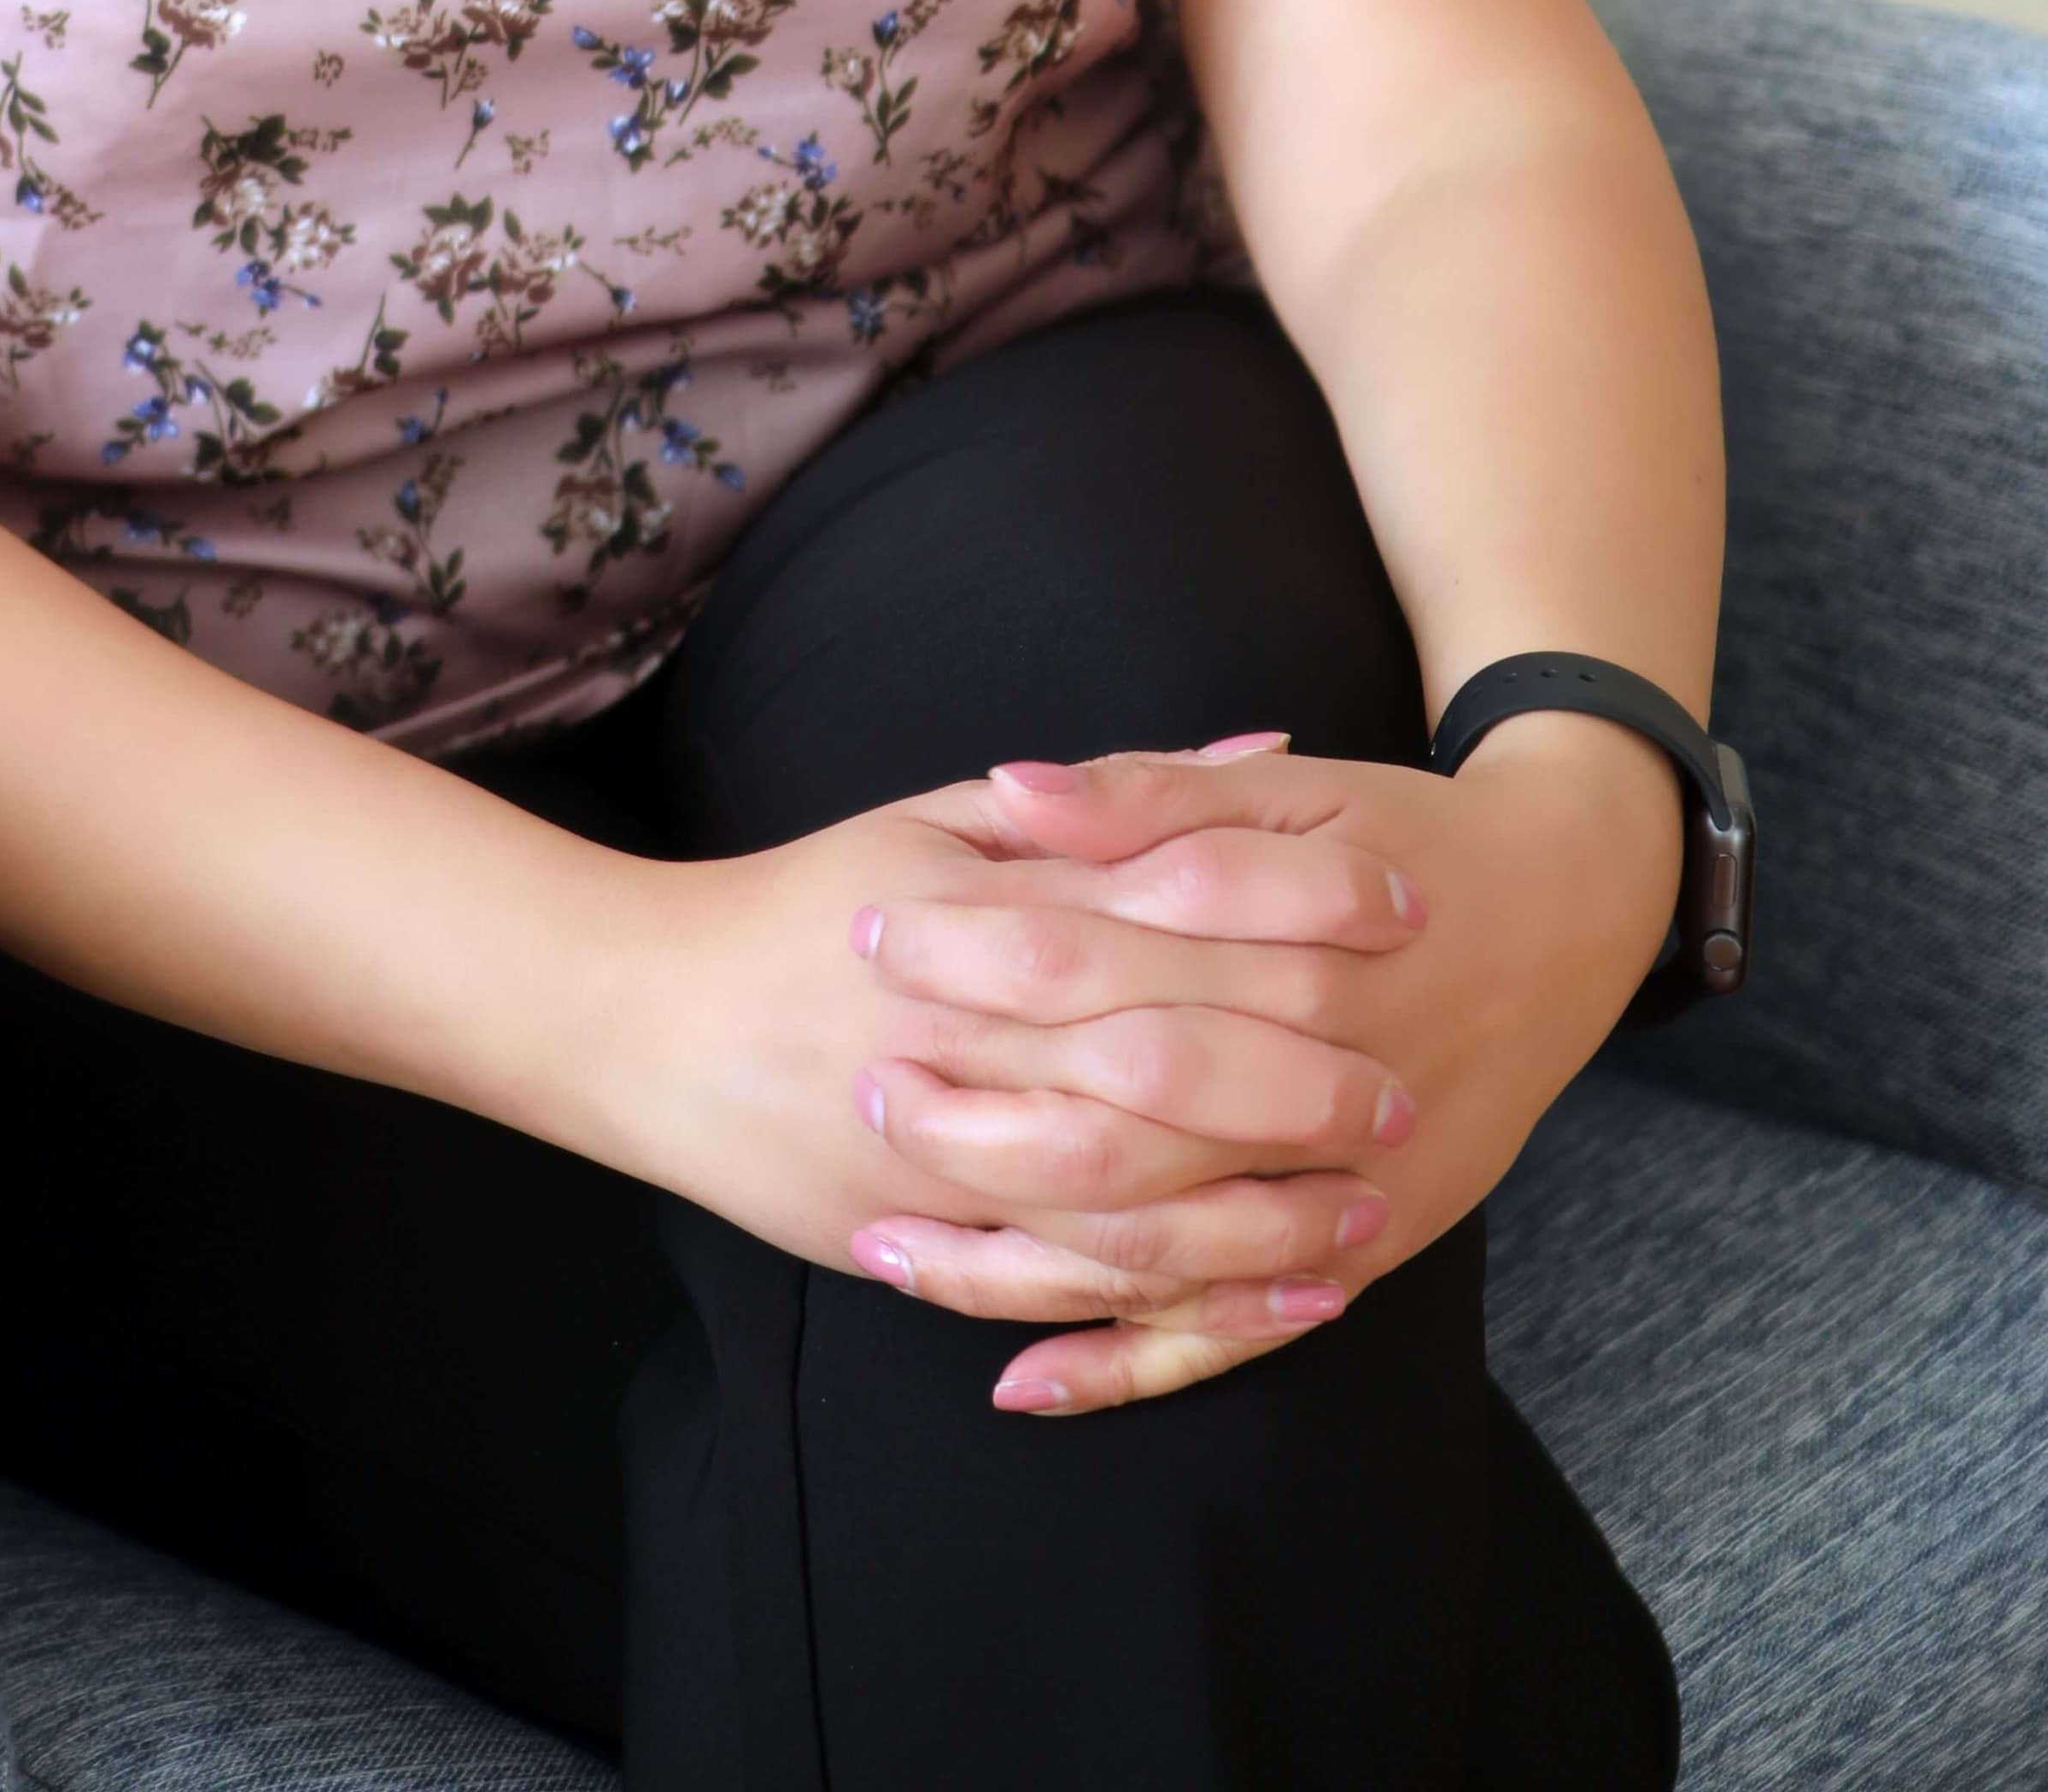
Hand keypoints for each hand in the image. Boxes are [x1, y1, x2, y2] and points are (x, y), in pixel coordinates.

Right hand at [591, 755, 1423, 1345]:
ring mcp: (950, 1154)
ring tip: (1365, 1207)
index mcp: (984, 915)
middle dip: (1297, 1080)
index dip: (1295, 913)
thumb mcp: (938, 816)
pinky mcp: (928, 1244)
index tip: (1398, 910)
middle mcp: (974, 1037)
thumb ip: (1104, 798)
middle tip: (1402, 1087)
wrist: (645, 1019)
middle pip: (1168, 1061)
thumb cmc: (805, 901)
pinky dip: (1180, 1299)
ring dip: (1263, 1213)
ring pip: (1138, 1198)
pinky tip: (1270, 1297)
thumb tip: (1266, 749)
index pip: (1169, 908)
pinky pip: (1074, 1285)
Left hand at [846, 723, 1685, 1412]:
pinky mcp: (1358, 1255)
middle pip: (1114, 1115)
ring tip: (879, 1239)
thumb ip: (1149, 793)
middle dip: (971, 1110)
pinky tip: (1017, 1379)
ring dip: (1012, 1254)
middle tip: (859, 1086)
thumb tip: (1010, 788)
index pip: (1096, 958)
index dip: (972, 947)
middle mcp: (1314, 1082)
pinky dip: (1122, 1365)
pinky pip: (1227, 1331)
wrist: (1566, 914)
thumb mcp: (1289, 789)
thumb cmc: (1404, 836)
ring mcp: (1338, 1188)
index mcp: (1287, 947)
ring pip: (1153, 1249)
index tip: (869, 930)